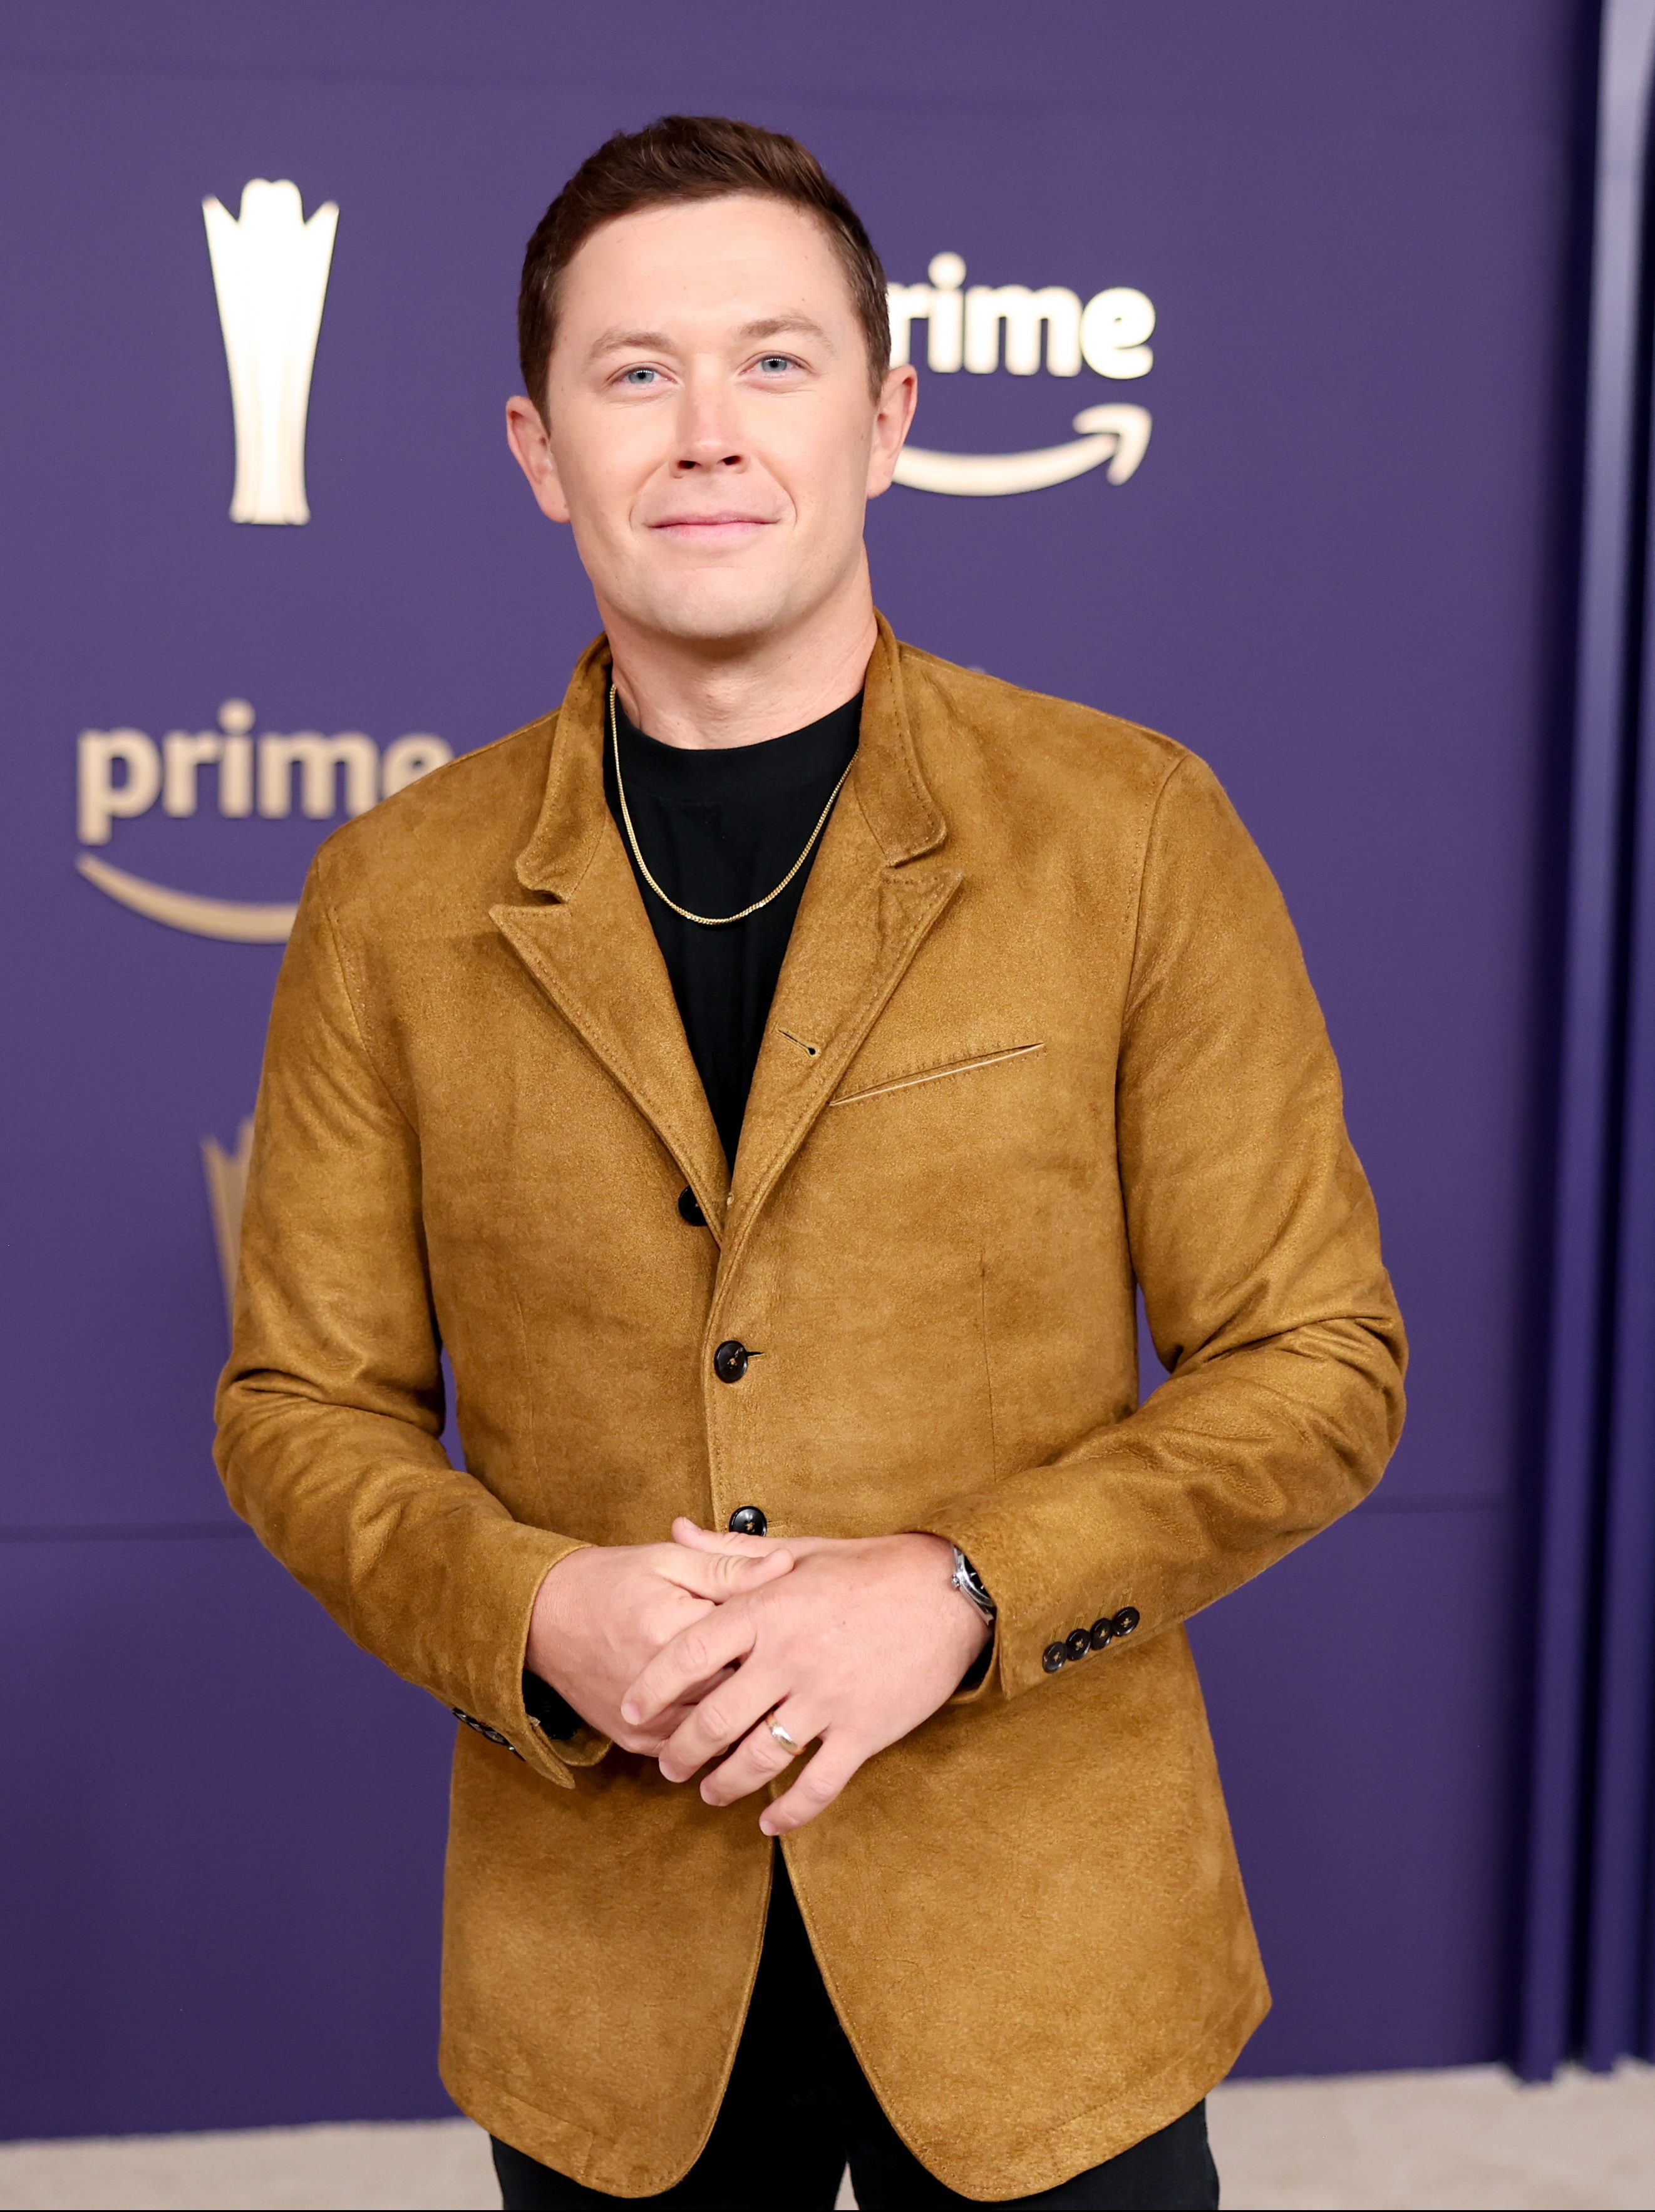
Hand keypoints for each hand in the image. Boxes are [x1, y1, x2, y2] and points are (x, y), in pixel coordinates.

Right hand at [526, 1533, 793, 1753]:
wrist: (542, 1619)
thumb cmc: (610, 1581)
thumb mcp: (669, 1561)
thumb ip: (729, 1567)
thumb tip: (786, 1567)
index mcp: (670, 1631)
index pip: (750, 1642)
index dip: (777, 1631)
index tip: (794, 1621)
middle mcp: (657, 1686)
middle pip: (741, 1691)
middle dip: (767, 1676)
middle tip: (790, 1661)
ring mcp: (646, 1721)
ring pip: (722, 1730)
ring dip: (746, 1712)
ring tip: (766, 1688)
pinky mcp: (636, 1741)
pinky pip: (694, 1748)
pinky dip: (716, 1734)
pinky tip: (732, 1712)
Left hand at [620, 1519, 991, 1832]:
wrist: (950, 1591)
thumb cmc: (869, 1567)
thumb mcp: (798, 1550)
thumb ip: (730, 1552)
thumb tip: (676, 1530)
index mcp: (767, 1608)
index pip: (688, 1654)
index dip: (651, 1688)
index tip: (630, 1711)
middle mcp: (788, 1657)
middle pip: (713, 1720)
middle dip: (681, 1751)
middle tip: (669, 1766)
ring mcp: (826, 1698)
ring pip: (756, 1759)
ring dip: (723, 1783)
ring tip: (710, 1791)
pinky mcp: (863, 1731)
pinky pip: (815, 1785)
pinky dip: (787, 1812)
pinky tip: (770, 1820)